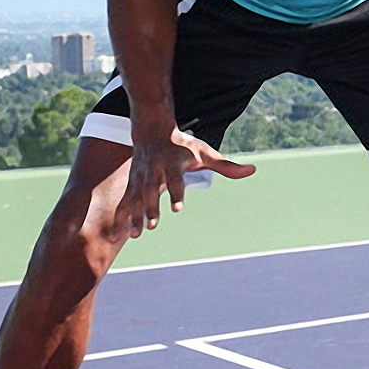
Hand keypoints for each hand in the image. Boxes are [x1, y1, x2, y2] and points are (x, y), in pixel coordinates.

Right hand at [119, 130, 256, 237]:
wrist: (152, 131)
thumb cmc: (183, 145)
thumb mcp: (205, 153)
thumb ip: (227, 166)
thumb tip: (252, 170)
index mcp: (173, 164)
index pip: (175, 180)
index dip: (176, 193)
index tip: (178, 208)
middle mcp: (154, 171)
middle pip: (151, 191)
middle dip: (151, 208)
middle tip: (152, 225)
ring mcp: (140, 178)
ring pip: (135, 199)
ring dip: (134, 217)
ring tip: (136, 235)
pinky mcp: (131, 185)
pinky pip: (123, 203)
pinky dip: (119, 219)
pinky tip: (115, 237)